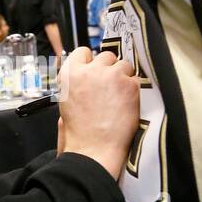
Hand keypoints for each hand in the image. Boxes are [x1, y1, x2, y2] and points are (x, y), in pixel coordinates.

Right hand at [58, 46, 139, 179]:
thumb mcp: (65, 104)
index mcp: (70, 75)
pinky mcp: (129, 85)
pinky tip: (128, 105)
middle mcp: (89, 71)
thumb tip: (84, 76)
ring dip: (123, 77)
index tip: (95, 71)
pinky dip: (134, 91)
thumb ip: (74, 84)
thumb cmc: (79, 133)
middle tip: (110, 88)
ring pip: (123, 65)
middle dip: (109, 69)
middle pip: (105, 56)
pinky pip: (136, 80)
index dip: (91, 62)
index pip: (82, 52)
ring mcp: (110, 76)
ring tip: (120, 97)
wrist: (93, 149)